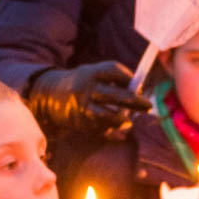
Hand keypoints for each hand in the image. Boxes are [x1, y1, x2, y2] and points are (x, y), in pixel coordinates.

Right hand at [26, 61, 150, 133]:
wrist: (50, 96)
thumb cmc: (83, 85)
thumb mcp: (93, 76)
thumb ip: (113, 82)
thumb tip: (139, 91)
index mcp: (90, 72)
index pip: (113, 71)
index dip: (129, 77)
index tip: (139, 84)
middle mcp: (85, 88)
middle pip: (115, 95)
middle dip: (135, 101)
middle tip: (148, 106)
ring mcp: (82, 106)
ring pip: (107, 115)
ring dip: (121, 120)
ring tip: (129, 123)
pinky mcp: (79, 121)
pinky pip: (100, 126)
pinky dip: (110, 128)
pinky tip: (115, 128)